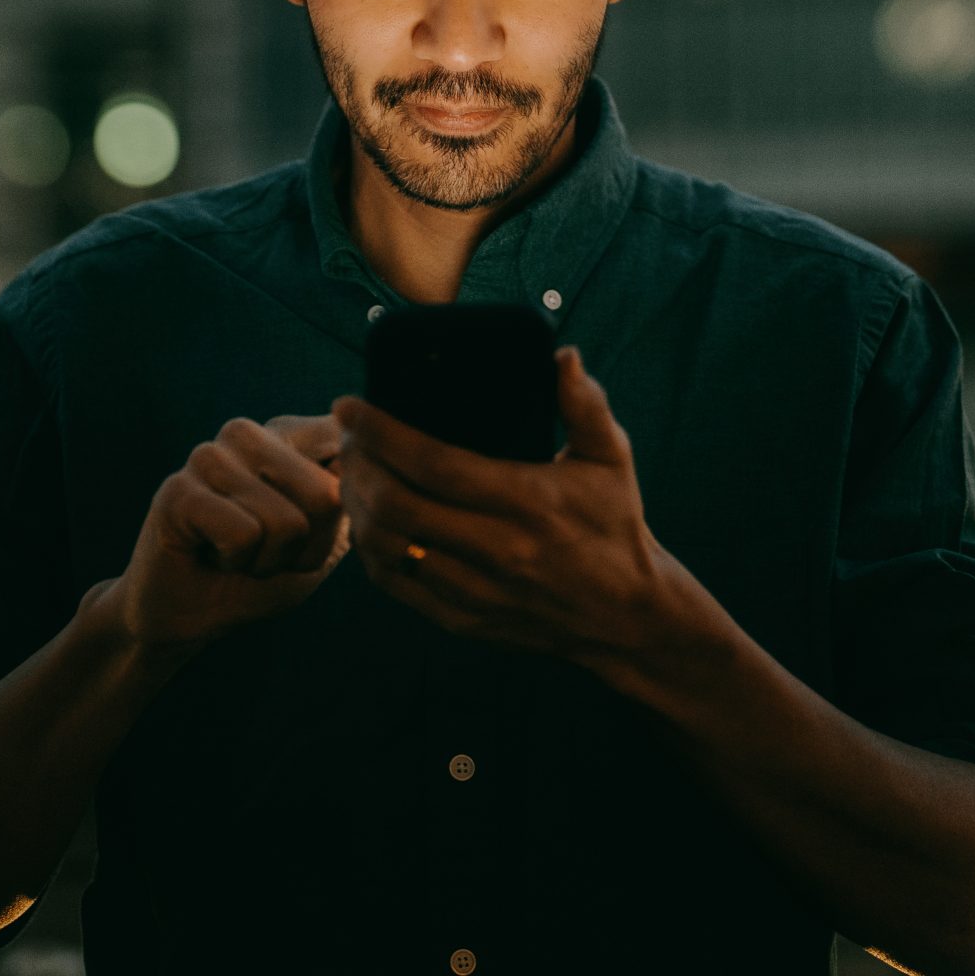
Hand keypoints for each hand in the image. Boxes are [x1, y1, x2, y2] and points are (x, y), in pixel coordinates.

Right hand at [112, 414, 351, 653]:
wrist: (190, 616)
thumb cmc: (260, 574)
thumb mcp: (324, 538)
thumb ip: (350, 498)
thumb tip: (359, 461)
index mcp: (288, 434)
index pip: (349, 449)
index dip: (348, 513)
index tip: (313, 534)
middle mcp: (248, 433)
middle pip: (326, 496)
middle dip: (306, 548)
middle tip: (266, 551)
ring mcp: (209, 456)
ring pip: (286, 522)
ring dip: (268, 561)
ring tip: (237, 555)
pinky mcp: (178, 489)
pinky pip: (244, 535)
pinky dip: (237, 562)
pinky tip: (211, 556)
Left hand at [333, 348, 692, 667]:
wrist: (627, 618)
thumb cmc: (613, 524)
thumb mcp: (610, 459)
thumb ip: (585, 405)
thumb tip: (561, 356)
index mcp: (527, 502)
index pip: (434, 463)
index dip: (382, 433)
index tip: (350, 405)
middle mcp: (497, 550)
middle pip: (398, 506)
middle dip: (358, 464)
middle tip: (347, 436)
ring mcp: (476, 591)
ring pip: (387, 548)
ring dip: (357, 505)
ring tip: (352, 471)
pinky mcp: (463, 620)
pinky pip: (395, 584)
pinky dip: (368, 548)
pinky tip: (366, 518)